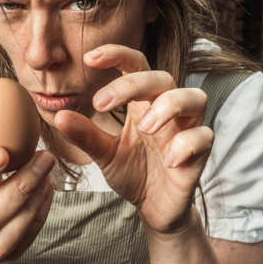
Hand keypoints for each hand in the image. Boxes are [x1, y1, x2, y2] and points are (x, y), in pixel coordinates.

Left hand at [53, 45, 211, 236]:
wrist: (155, 208)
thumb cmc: (133, 174)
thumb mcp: (105, 155)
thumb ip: (86, 136)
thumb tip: (58, 116)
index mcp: (144, 103)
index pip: (137, 65)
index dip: (117, 54)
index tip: (89, 57)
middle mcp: (168, 110)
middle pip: (163, 77)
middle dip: (134, 84)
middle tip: (102, 104)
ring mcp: (187, 129)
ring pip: (195, 97)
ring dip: (169, 105)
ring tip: (145, 127)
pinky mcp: (200, 153)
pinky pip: (204, 137)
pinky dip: (185, 144)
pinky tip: (167, 161)